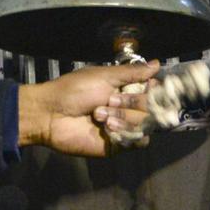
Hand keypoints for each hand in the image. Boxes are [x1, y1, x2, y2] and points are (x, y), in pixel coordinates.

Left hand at [18, 62, 158, 156]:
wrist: (52, 114)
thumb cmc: (74, 90)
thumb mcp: (104, 76)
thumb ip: (132, 73)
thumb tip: (158, 64)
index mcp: (126, 89)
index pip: (154, 91)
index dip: (154, 90)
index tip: (150, 87)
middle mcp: (128, 108)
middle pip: (153, 108)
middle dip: (132, 103)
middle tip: (109, 100)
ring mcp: (124, 127)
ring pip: (146, 126)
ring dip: (125, 118)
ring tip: (100, 116)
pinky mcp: (118, 145)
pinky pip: (137, 142)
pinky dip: (126, 133)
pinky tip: (108, 129)